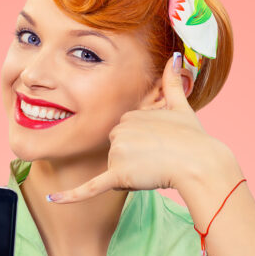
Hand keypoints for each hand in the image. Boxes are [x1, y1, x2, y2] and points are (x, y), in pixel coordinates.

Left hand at [49, 53, 223, 202]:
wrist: (200, 163)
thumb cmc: (193, 138)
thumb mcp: (181, 106)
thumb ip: (172, 82)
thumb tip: (176, 57)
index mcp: (128, 115)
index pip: (124, 138)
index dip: (141, 147)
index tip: (160, 146)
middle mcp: (118, 130)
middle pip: (116, 154)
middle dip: (133, 162)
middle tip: (158, 160)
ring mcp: (117, 152)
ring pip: (114, 172)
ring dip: (131, 177)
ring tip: (154, 170)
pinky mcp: (118, 174)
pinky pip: (91, 187)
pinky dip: (72, 196)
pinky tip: (54, 198)